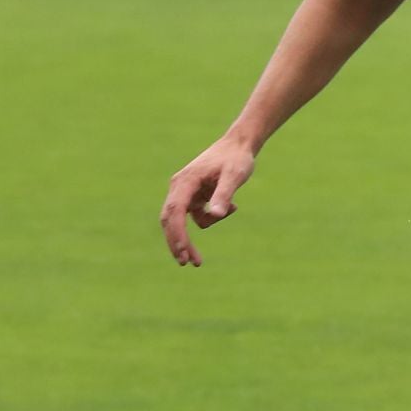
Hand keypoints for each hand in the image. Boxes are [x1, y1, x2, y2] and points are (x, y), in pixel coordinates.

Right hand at [160, 136, 255, 265]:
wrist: (238, 146)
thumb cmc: (236, 159)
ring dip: (202, 230)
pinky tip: (232, 206)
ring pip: (185, 222)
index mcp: (184, 182)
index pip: (174, 211)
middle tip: (190, 263)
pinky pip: (199, 216)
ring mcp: (185, 193)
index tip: (182, 252)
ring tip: (228, 218)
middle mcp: (180, 188)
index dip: (176, 233)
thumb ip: (224, 195)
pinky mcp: (194, 197)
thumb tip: (216, 215)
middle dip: (179, 242)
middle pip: (171, 221)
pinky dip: (213, 217)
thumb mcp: (234, 176)